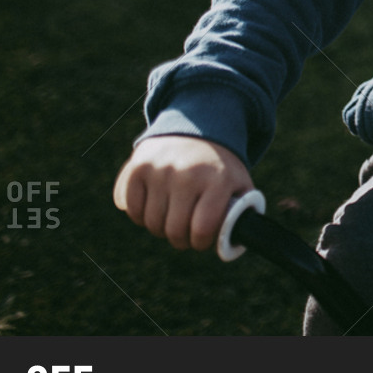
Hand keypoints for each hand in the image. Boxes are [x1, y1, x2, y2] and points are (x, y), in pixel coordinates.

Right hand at [113, 136, 252, 251]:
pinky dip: (140, 214)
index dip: (200, 243)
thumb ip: (240, 214)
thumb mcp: (239, 184)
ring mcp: (161, 169)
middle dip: (180, 239)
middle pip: (173, 230)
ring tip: (172, 217)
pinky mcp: (138, 167)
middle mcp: (188, 174)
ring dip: (160, 228)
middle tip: (185, 233)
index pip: (202, 229)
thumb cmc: (220, 168)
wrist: (198, 128)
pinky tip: (155, 207)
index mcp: (218, 180)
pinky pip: (131, 209)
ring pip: (151, 223)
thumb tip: (232, 243)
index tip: (201, 240)